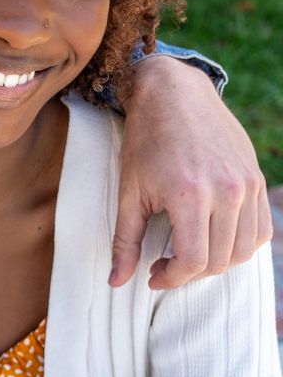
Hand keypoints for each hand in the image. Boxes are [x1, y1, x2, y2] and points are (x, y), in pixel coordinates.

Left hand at [111, 56, 271, 288]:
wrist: (173, 95)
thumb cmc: (145, 142)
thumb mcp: (128, 191)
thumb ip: (125, 240)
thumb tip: (116, 282)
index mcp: (189, 195)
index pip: (193, 261)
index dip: (172, 279)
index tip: (153, 276)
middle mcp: (226, 192)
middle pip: (219, 260)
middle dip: (189, 273)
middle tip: (164, 264)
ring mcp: (247, 184)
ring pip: (244, 250)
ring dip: (216, 262)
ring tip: (187, 252)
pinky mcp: (256, 179)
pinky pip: (260, 229)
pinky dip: (240, 244)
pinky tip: (212, 238)